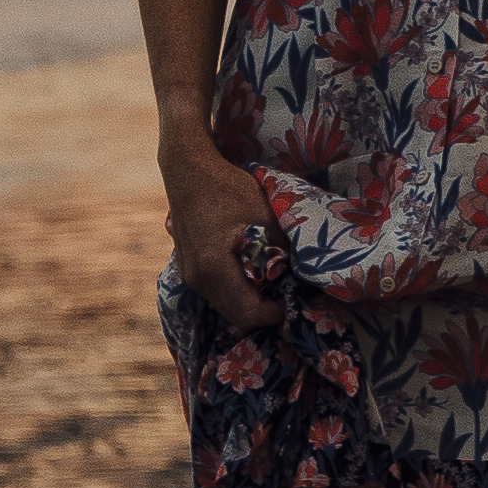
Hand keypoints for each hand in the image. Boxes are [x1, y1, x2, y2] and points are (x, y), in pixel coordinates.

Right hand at [164, 133, 281, 331]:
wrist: (186, 170)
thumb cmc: (226, 188)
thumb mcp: (264, 213)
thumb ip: (282, 246)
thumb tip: (300, 271)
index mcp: (214, 267)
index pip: (248, 313)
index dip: (274, 314)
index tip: (291, 299)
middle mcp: (197, 278)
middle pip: (236, 317)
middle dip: (263, 312)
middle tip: (285, 294)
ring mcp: (189, 276)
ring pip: (225, 307)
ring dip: (249, 303)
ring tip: (270, 283)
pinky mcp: (187, 270)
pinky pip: (215, 294)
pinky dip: (235, 293)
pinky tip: (250, 273)